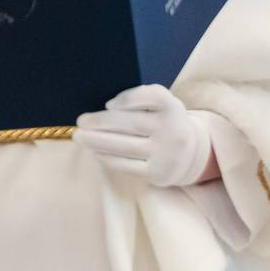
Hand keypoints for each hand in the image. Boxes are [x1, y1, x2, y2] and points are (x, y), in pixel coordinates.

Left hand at [73, 84, 213, 187]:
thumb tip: (108, 108)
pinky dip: (108, 158)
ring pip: (126, 147)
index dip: (129, 99)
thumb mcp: (162, 105)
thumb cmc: (164, 122)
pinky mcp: (158, 173)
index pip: (153, 97)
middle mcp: (172, 130)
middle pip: (132, 123)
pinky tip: (96, 152)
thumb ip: (142, 99)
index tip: (108, 104)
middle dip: (101, 123)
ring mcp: (166, 154)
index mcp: (172, 107)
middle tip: (80, 122)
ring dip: (98, 142)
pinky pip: (127, 166)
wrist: (189, 153)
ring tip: (80, 138)